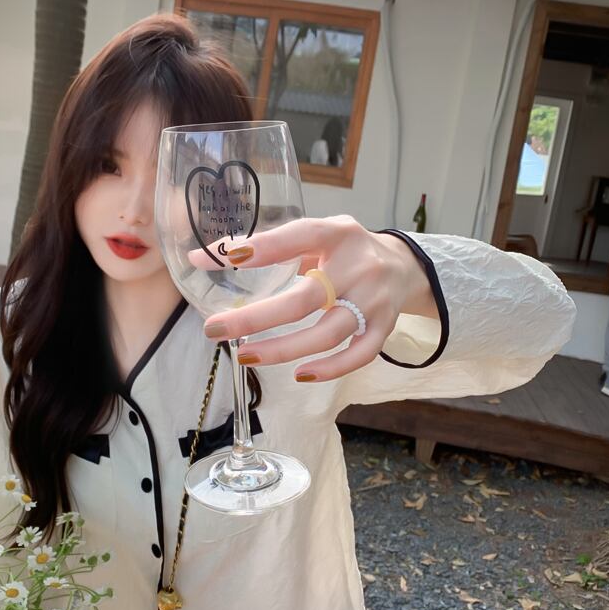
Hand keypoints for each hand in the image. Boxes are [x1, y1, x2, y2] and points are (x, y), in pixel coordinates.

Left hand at [201, 216, 438, 380]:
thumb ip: (271, 245)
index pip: (299, 236)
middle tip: (215, 328)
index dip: (264, 248)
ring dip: (284, 349)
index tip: (226, 257)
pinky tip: (299, 376)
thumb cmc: (345, 251)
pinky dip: (331, 369)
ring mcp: (374, 301)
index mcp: (338, 233)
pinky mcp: (384, 327)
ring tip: (245, 355)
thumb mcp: (316, 236)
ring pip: (328, 333)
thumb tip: (204, 258)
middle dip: (256, 317)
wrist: (404, 266)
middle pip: (305, 298)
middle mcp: (360, 267)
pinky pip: (359, 355)